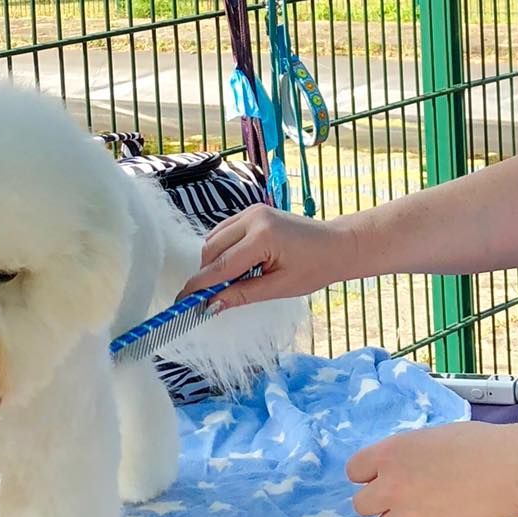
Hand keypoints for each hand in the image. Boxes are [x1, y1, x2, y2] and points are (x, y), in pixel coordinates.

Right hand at [178, 204, 359, 308]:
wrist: (336, 245)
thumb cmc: (315, 268)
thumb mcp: (279, 287)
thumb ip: (242, 295)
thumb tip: (210, 305)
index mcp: (262, 237)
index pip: (220, 266)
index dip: (199, 286)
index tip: (182, 302)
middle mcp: (253, 218)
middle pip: (211, 250)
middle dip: (207, 275)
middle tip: (212, 297)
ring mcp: (251, 211)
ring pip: (214, 239)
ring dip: (214, 262)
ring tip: (233, 282)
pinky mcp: (252, 211)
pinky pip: (224, 232)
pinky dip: (223, 250)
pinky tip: (238, 266)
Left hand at [346, 421, 517, 516]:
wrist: (509, 470)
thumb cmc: (478, 445)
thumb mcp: (430, 437)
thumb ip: (406, 454)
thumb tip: (398, 467)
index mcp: (391, 454)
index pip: (354, 470)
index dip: (368, 474)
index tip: (381, 476)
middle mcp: (392, 486)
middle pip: (361, 504)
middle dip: (378, 501)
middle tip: (401, 497)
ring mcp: (409, 516)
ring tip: (421, 513)